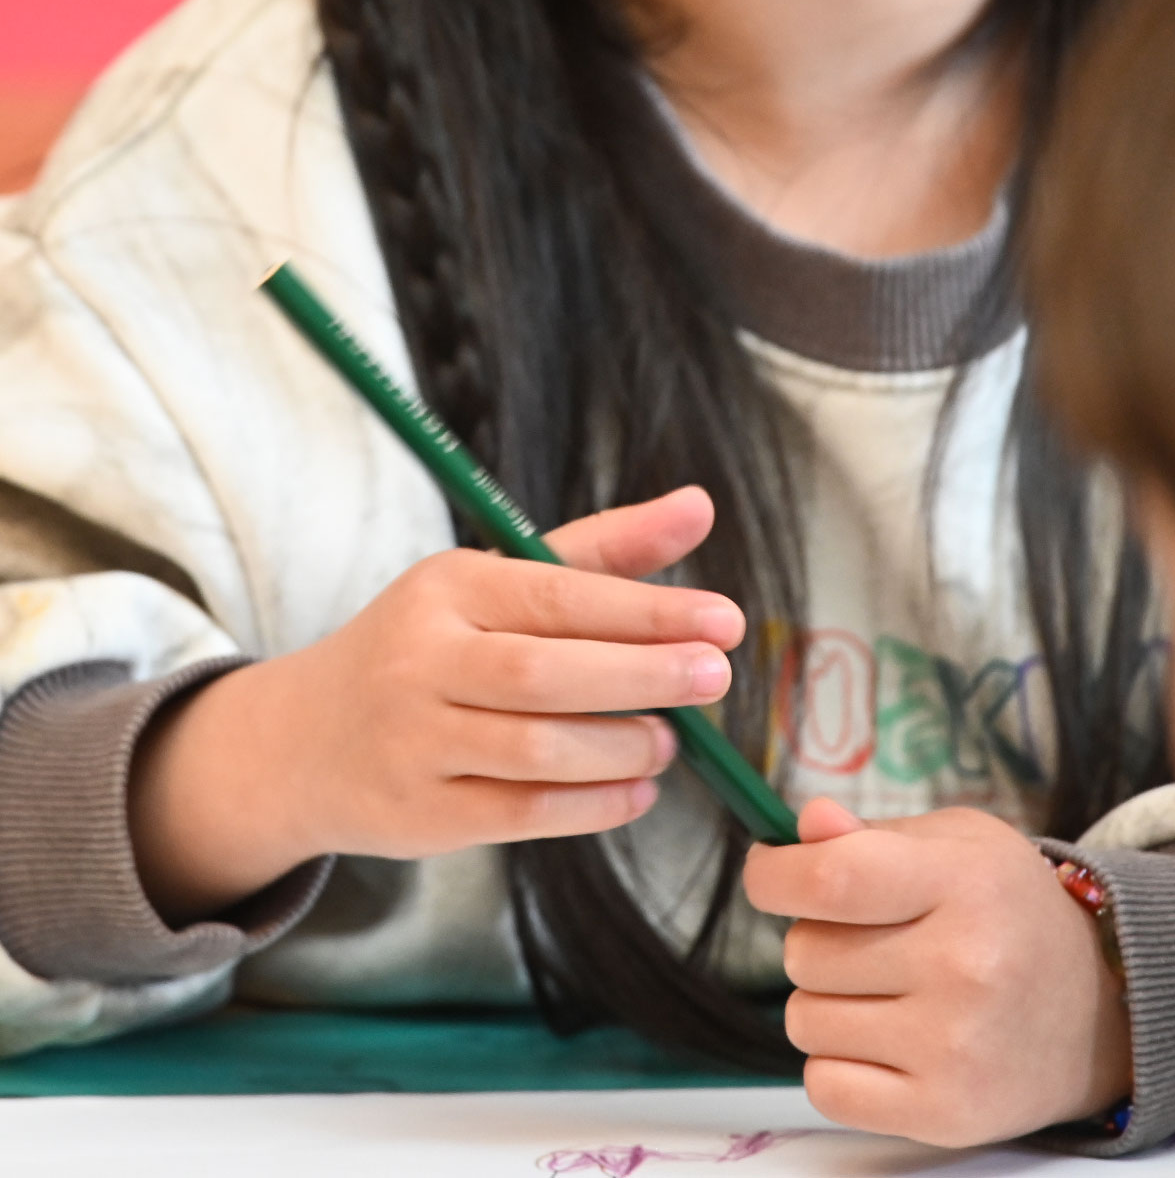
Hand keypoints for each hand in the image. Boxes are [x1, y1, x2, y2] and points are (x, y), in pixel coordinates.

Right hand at [130, 486, 740, 920]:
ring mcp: (414, 743)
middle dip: (643, 675)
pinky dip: (591, 807)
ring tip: (669, 741)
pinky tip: (635, 792)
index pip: (556, 595)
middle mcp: (421, 661)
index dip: (647, 610)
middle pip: (544, 672)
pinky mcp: (421, 816)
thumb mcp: (499, 582)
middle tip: (714, 678)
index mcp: (447, 589)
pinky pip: (521, 813)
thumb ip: (604, 550)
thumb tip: (701, 505)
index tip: (724, 620)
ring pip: (535, 749)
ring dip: (620, 748)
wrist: (304, 740)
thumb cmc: (432, 646)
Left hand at [744, 798, 1132, 1146]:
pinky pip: (824, 1087)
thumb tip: (802, 827)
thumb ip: (871, 836)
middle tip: (870, 938)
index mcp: (963, 882)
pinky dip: (837, 1064)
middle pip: (805, 952)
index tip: (768, 873)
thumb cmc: (1008, 909)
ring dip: (825, 1002)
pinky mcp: (945, 1113)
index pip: (833, 879)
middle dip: (815, 939)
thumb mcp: (957, 844)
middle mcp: (963, 965)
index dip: (776, 876)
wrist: (1098, 1008)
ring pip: (804, 1020)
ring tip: (885, 990)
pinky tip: (885, 1041)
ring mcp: (954, 1047)